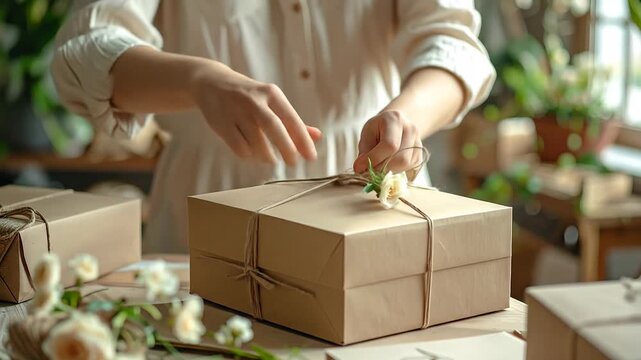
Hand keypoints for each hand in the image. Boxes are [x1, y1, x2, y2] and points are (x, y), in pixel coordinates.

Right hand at [190, 62, 320, 164]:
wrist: (211, 83)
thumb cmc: (249, 97)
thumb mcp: (271, 102)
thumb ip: (292, 121)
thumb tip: (317, 137)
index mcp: (271, 93)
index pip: (291, 119)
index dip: (302, 140)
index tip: (311, 157)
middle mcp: (253, 100)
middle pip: (274, 128)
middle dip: (287, 149)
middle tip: (293, 163)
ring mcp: (235, 112)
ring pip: (256, 142)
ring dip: (266, 156)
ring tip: (270, 158)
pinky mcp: (221, 124)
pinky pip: (240, 148)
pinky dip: (250, 156)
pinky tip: (253, 153)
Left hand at [353, 110, 422, 173]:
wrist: (396, 124)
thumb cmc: (378, 128)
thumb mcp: (367, 133)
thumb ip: (364, 150)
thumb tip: (361, 169)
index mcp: (395, 120)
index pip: (389, 145)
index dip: (374, 159)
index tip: (359, 167)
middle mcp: (411, 130)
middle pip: (400, 158)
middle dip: (381, 169)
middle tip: (368, 171)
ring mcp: (418, 142)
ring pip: (405, 166)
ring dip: (388, 171)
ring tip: (378, 166)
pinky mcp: (420, 155)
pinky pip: (409, 170)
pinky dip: (396, 172)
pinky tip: (388, 166)